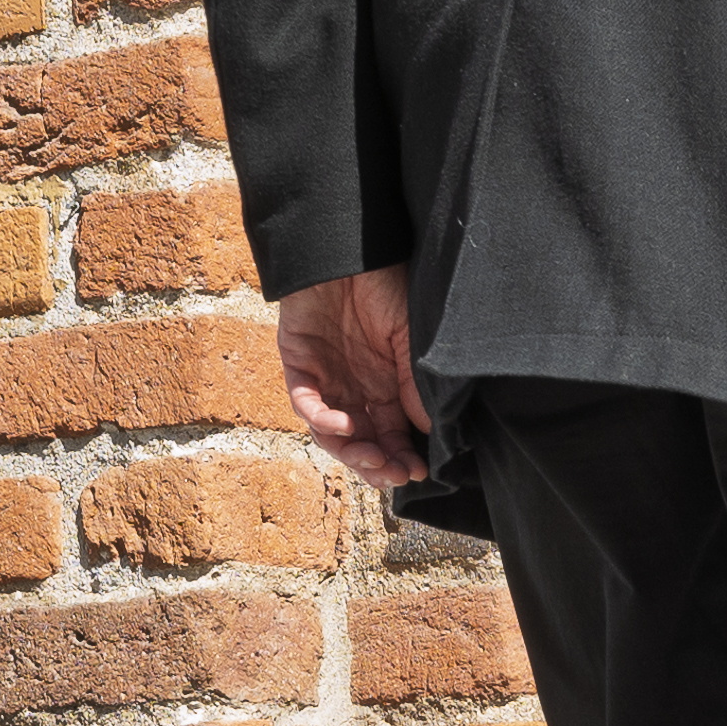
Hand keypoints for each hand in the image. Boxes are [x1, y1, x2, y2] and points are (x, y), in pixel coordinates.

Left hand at [274, 267, 428, 487]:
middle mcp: (354, 389)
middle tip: (394, 476)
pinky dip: (321, 417)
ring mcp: (325, 379)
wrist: (350, 249)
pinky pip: (304, 401)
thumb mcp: (411, 339)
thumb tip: (428, 431)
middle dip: (378, 464)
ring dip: (351, 451)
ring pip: (331, 432)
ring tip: (372, 459)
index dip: (402, 457)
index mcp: (385, 386)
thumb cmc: (387, 287)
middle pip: (362, 441)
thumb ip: (415, 384)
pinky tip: (343, 424)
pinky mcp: (298, 363)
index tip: (417, 472)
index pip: (392, 435)